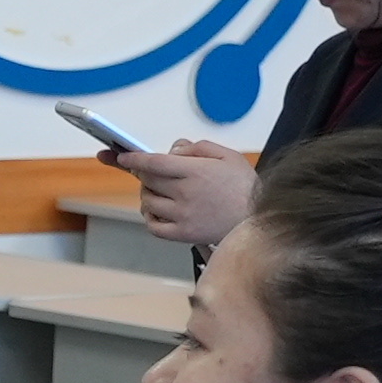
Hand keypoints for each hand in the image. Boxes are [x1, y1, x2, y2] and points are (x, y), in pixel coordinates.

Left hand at [113, 140, 258, 249]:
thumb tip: (173, 149)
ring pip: (147, 201)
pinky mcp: (182, 234)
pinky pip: (153, 226)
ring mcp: (182, 216)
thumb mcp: (228, 156)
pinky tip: (160, 211)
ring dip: (148, 194)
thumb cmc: (245, 187)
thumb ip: (198, 148)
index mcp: (195, 172)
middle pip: (147, 180)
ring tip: (163, 192)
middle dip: (144, 174)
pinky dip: (151, 217)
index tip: (122, 156)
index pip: (154, 162)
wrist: (259, 221)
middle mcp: (185, 193)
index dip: (134, 158)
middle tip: (153, 173)